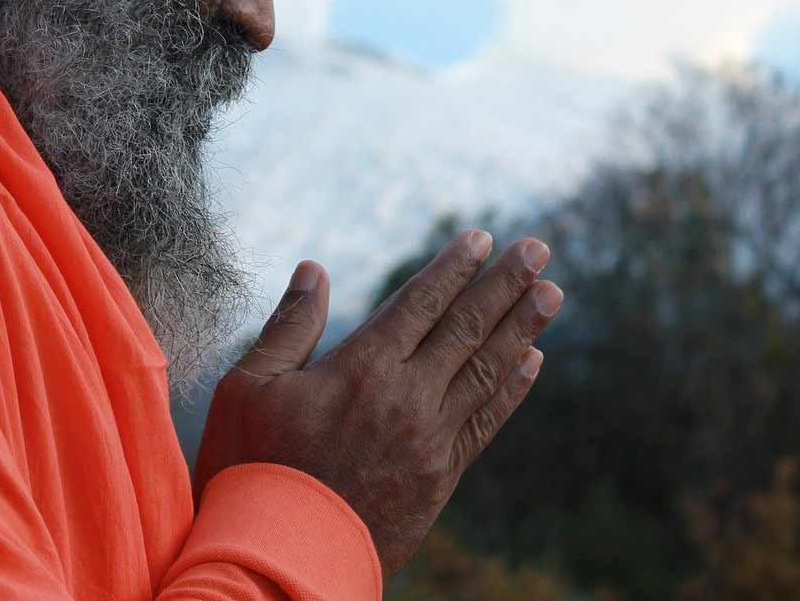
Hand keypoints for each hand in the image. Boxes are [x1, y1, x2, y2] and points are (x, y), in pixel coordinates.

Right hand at [192, 229, 563, 575]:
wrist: (280, 560)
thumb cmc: (252, 470)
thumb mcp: (248, 387)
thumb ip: (289, 326)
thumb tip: (313, 270)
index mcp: (361, 368)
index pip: (420, 303)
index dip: (454, 268)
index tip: (481, 238)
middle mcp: (406, 397)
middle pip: (466, 328)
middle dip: (504, 285)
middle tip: (539, 251)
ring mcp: (428, 439)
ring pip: (485, 370)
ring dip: (521, 328)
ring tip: (551, 295)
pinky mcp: (438, 478)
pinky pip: (484, 422)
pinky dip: (510, 389)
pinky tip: (530, 363)